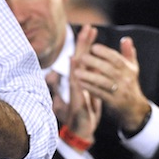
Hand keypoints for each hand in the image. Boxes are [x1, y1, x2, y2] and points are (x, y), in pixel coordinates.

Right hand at [50, 25, 101, 146]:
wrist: (79, 131)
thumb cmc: (78, 116)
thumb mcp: (80, 97)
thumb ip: (76, 85)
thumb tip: (67, 74)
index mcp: (80, 80)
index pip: (82, 58)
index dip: (86, 45)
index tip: (91, 31)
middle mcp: (76, 81)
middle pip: (80, 56)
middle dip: (84, 41)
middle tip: (89, 26)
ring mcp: (75, 87)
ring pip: (77, 64)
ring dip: (81, 50)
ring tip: (86, 35)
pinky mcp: (75, 96)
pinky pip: (74, 80)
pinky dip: (74, 69)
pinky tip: (76, 58)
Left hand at [73, 26, 149, 132]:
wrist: (134, 108)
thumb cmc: (129, 84)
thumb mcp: (132, 68)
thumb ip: (128, 53)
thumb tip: (126, 39)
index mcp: (128, 70)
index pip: (117, 59)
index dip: (105, 52)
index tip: (93, 47)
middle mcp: (125, 80)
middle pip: (109, 69)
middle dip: (95, 62)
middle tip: (81, 57)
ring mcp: (119, 91)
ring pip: (103, 82)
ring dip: (89, 76)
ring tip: (77, 71)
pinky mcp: (113, 102)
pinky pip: (100, 94)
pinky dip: (90, 88)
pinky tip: (80, 83)